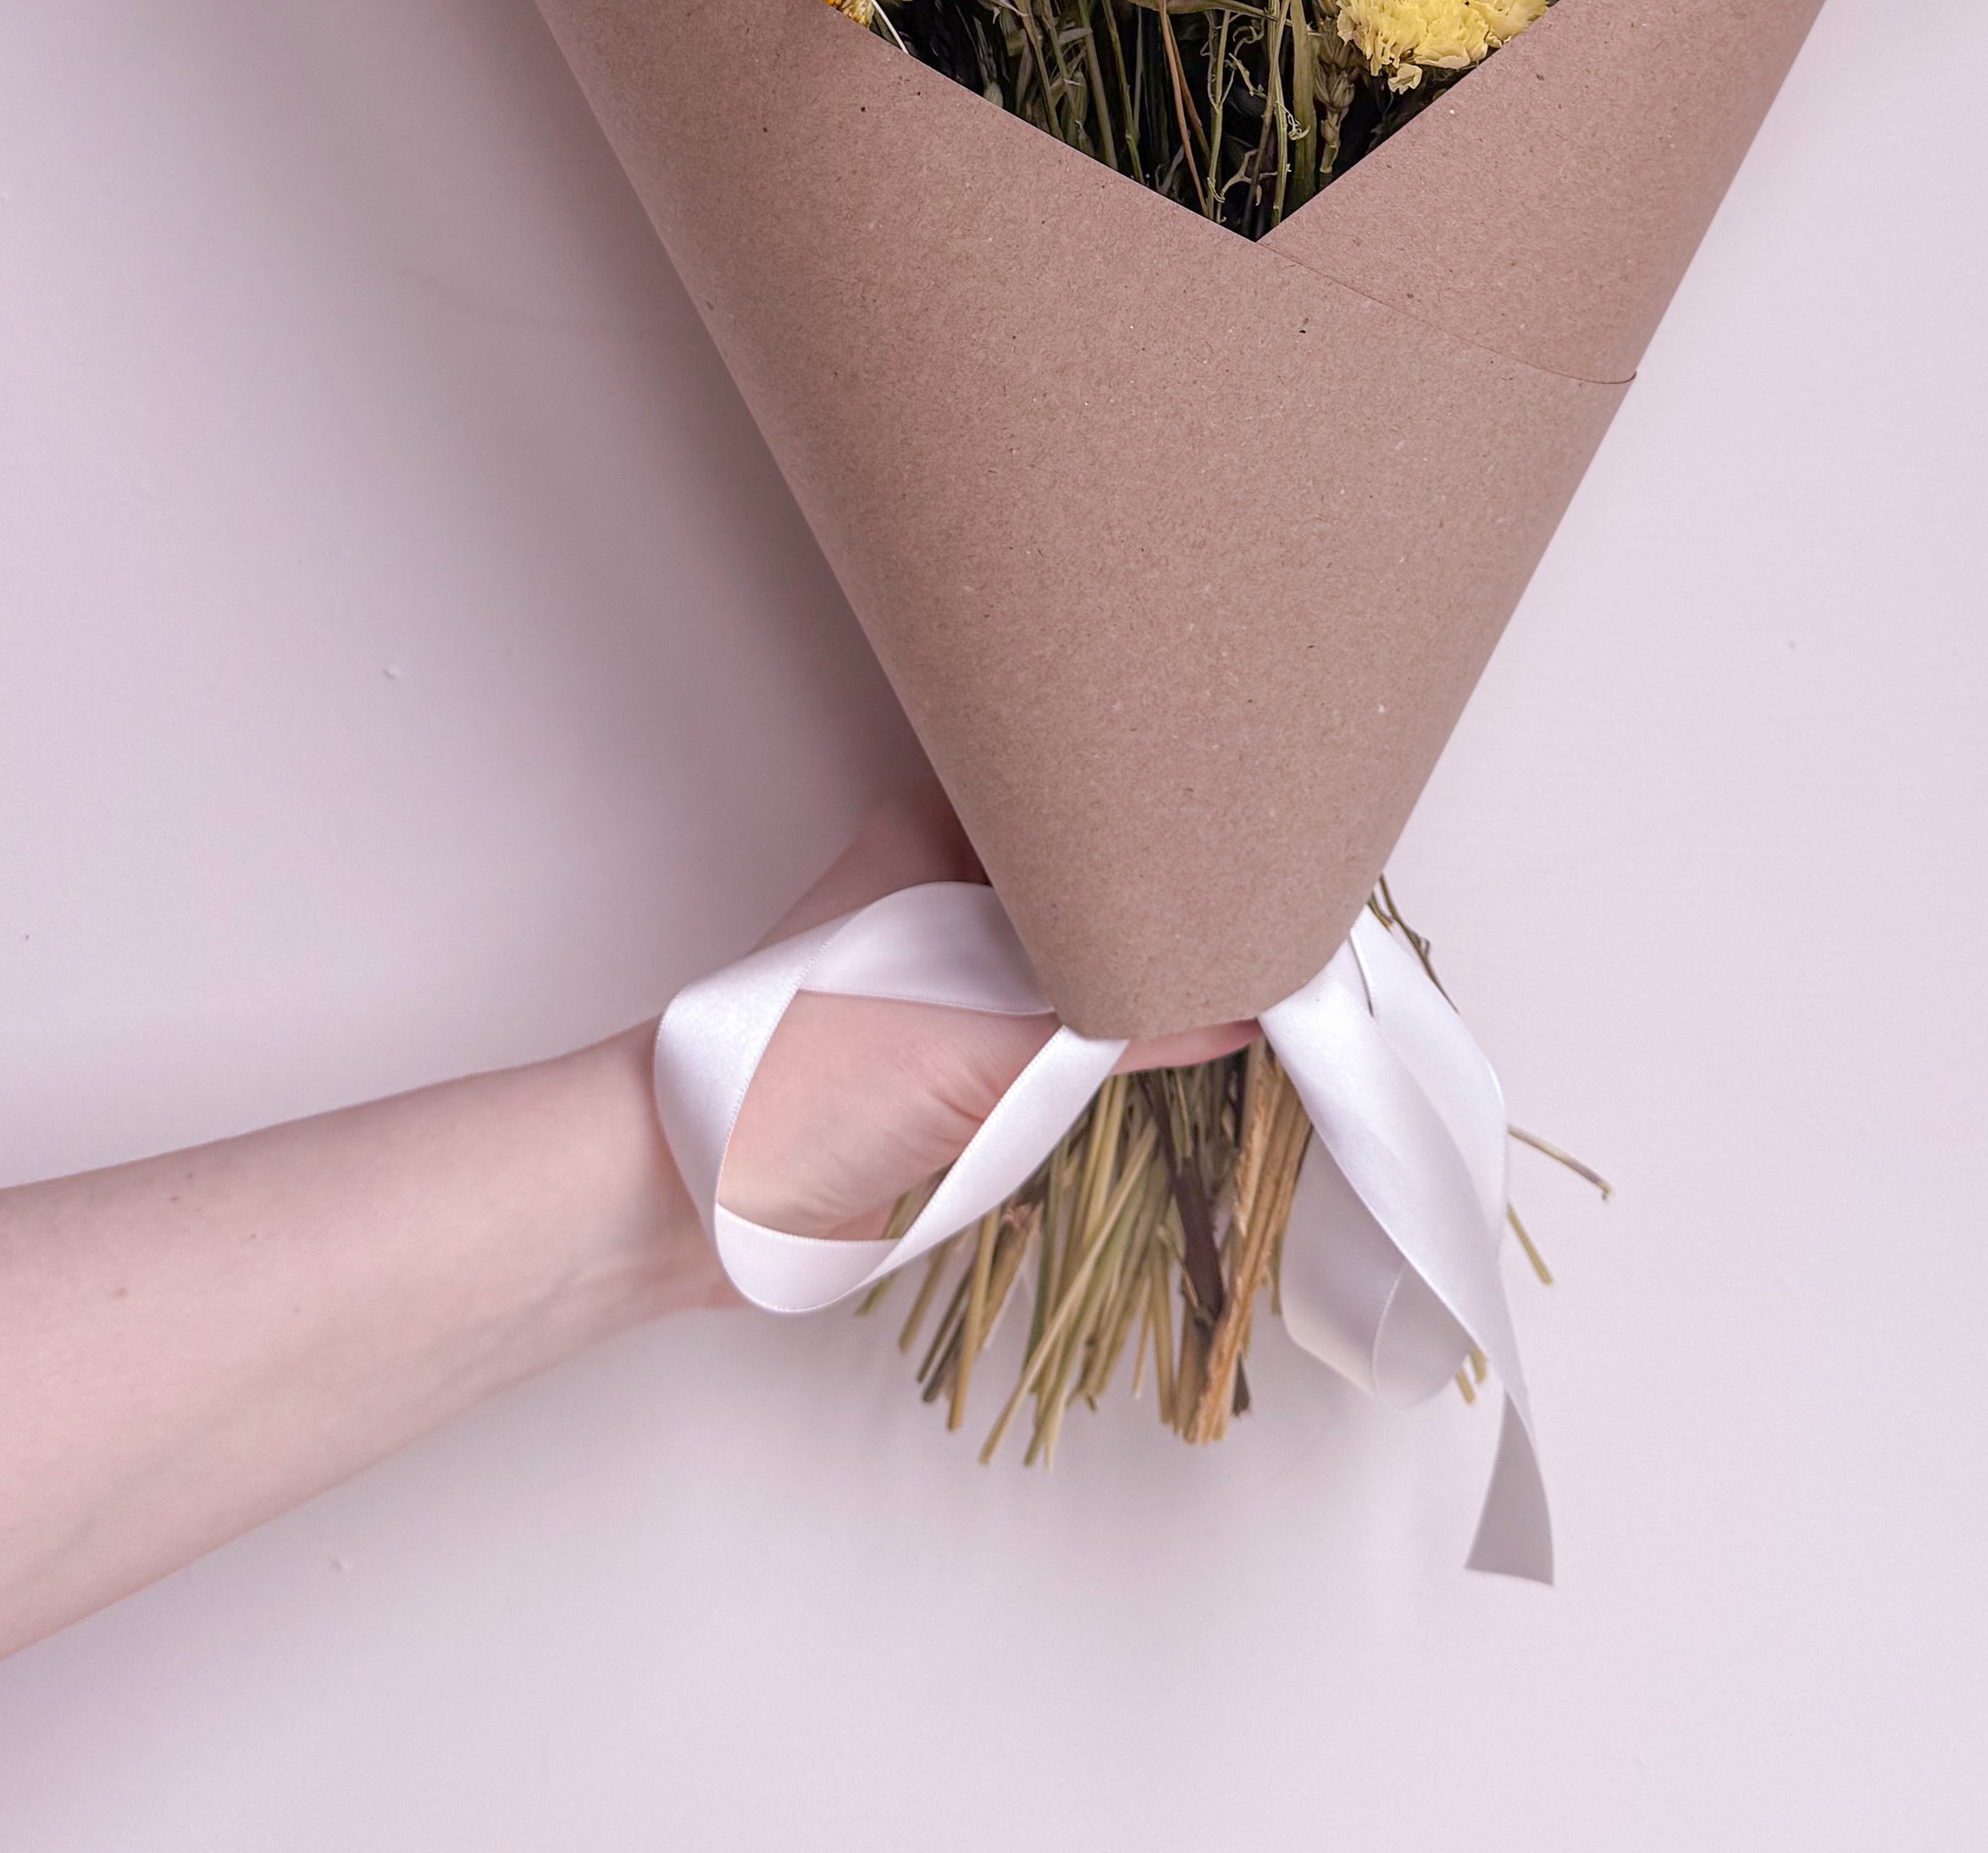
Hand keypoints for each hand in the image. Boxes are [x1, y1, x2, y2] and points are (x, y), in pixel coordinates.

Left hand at [716, 782, 1253, 1244]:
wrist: (703, 1190)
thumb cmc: (822, 1074)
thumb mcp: (991, 1035)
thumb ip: (1125, 1018)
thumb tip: (1254, 1002)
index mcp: (941, 824)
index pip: (1084, 796)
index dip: (1172, 818)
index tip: (1270, 834)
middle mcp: (951, 882)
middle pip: (1093, 882)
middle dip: (1173, 906)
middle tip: (1284, 908)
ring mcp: (955, 967)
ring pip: (1083, 958)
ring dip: (1147, 974)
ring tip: (1259, 962)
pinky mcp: (957, 1050)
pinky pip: (1063, 1030)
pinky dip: (1119, 1035)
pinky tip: (1194, 1032)